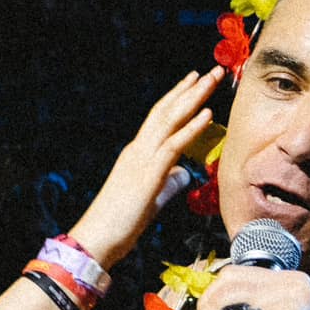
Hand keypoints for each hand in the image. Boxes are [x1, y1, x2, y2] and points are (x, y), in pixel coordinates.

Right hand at [66, 69, 220, 266]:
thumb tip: (182, 174)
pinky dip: (192, 127)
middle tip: (211, 71)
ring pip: (171, 120)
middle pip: (167, 111)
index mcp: (136, 154)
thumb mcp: (149, 199)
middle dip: (190, 89)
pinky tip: (207, 113)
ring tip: (213, 80)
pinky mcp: (148, 173)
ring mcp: (142, 158)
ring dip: (194, 98)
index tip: (193, 83)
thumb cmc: (118, 224)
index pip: (159, 119)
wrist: (97, 238)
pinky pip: (174, 144)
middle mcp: (138, 149)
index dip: (177, 98)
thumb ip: (166, 183)